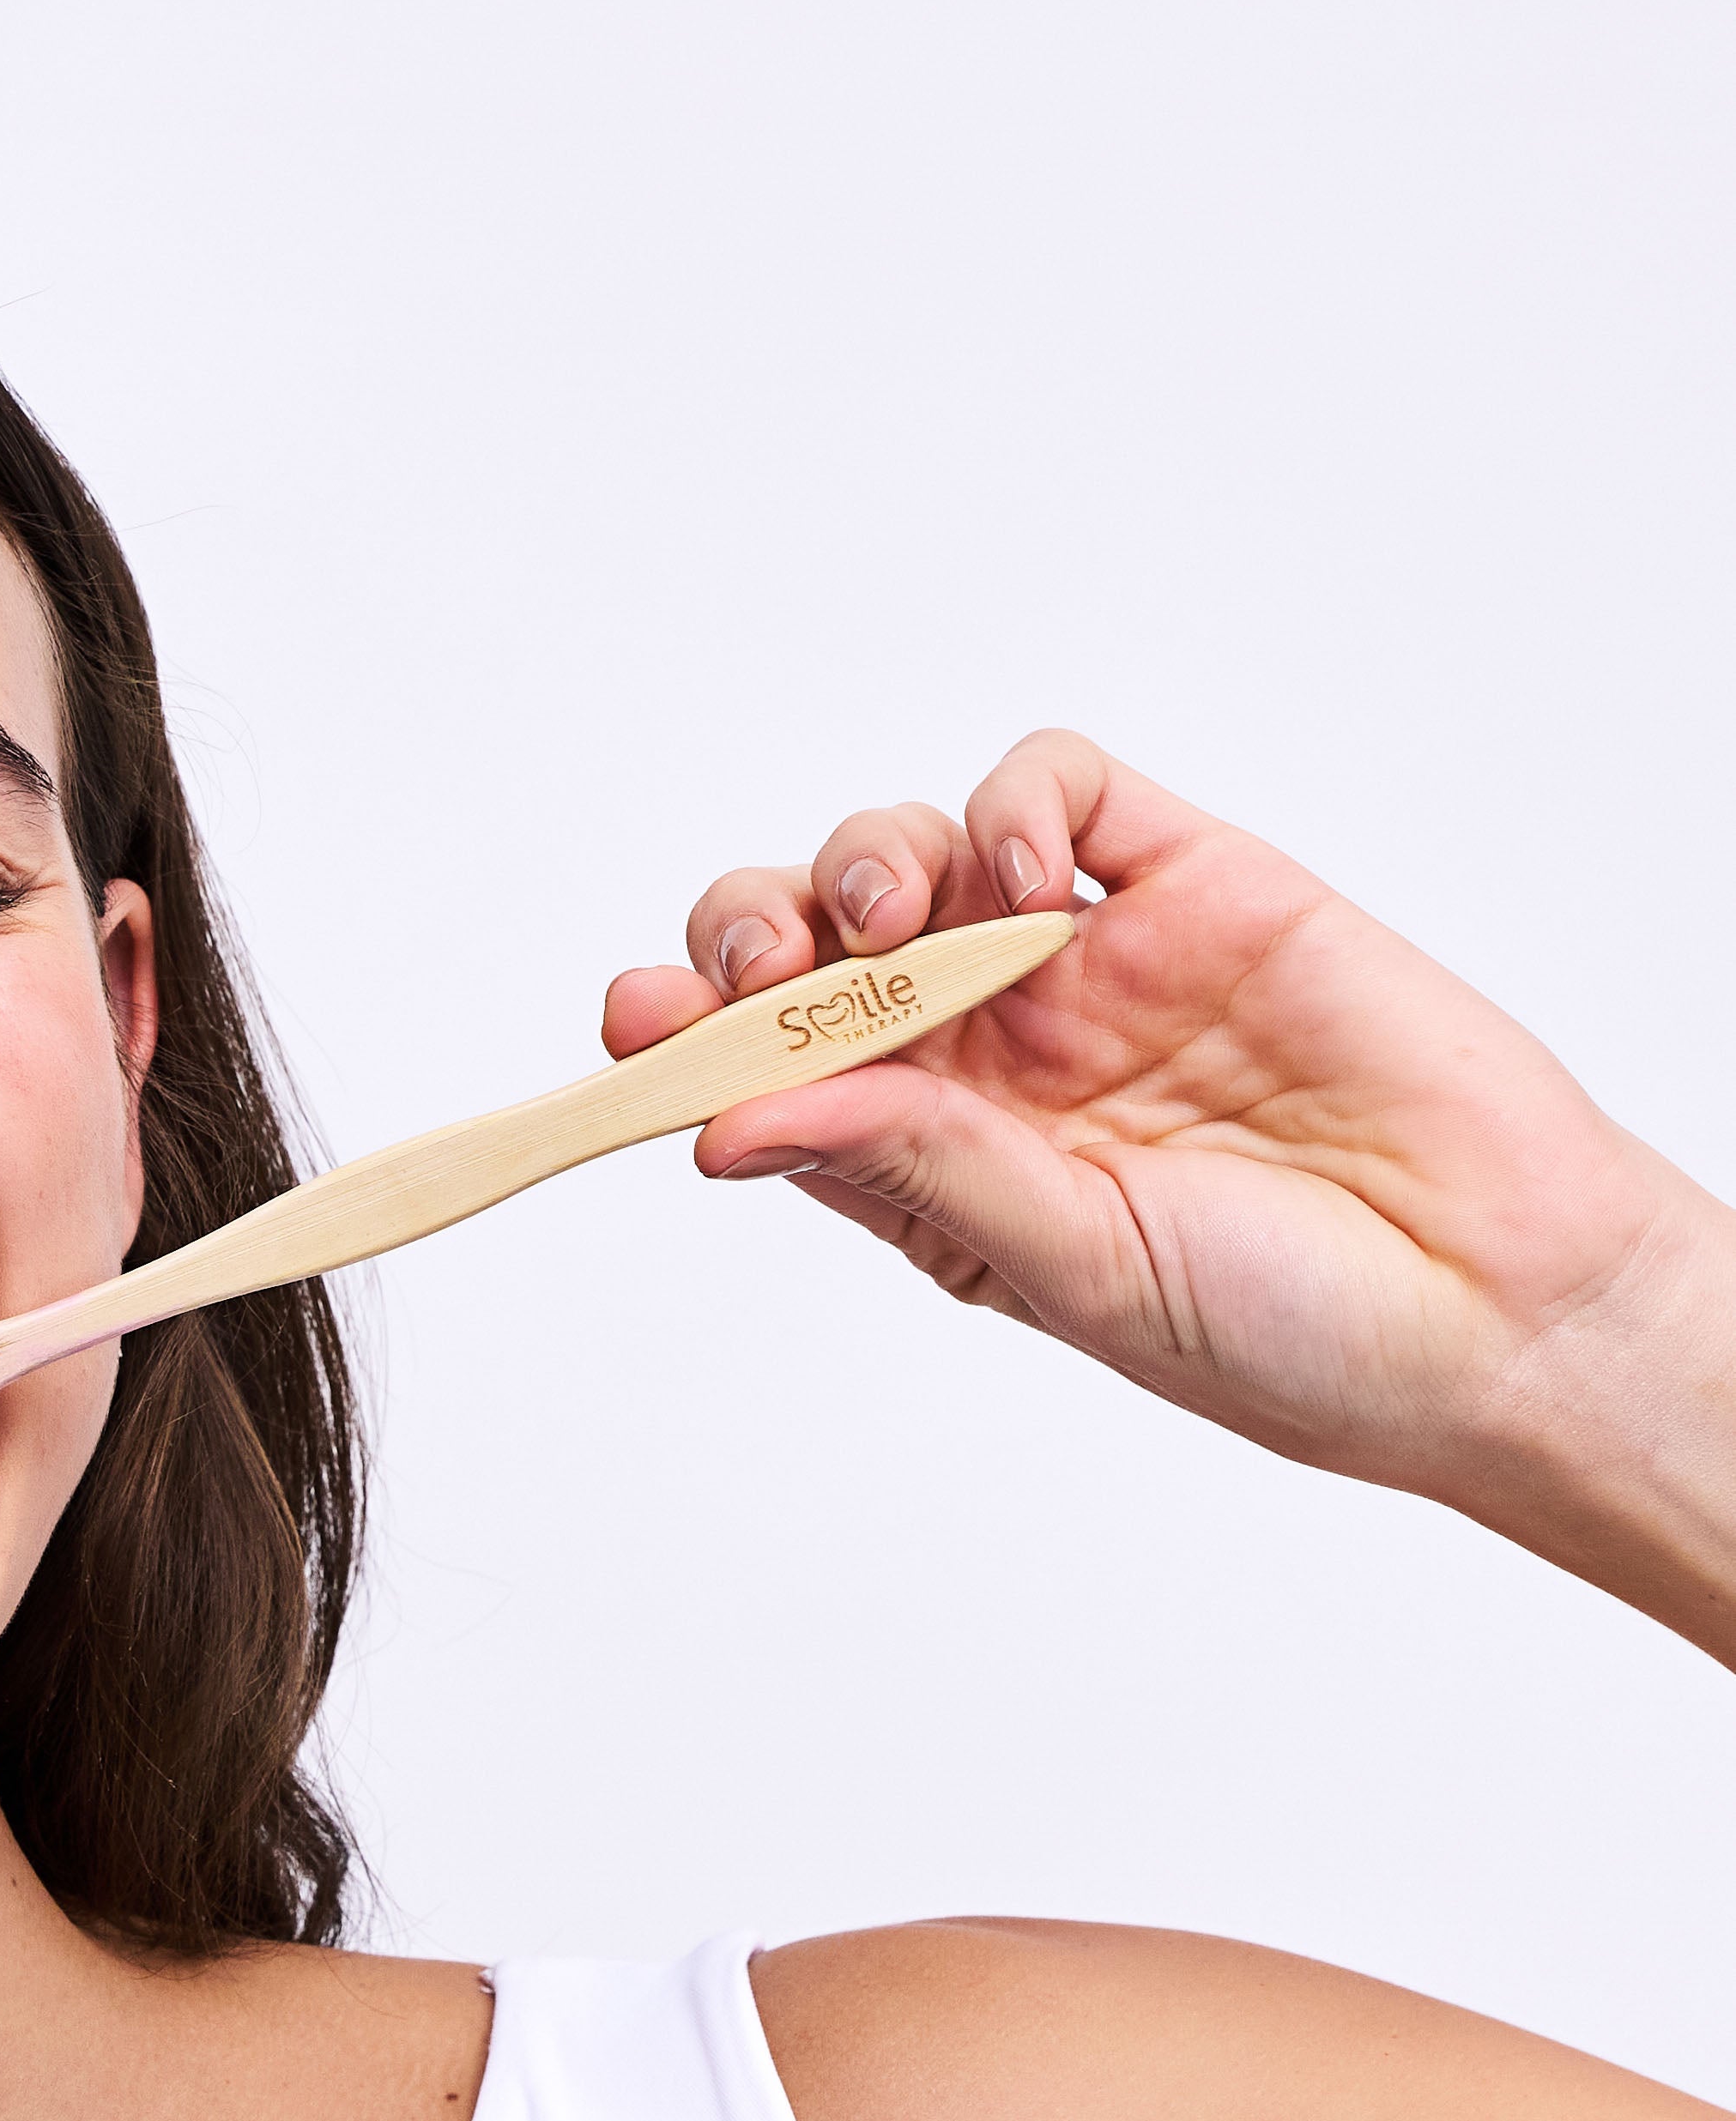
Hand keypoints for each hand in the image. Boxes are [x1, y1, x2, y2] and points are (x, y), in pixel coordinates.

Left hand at [603, 733, 1735, 1645]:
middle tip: (753, 970)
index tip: (628, 1026)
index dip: (682, 1036)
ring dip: (859, 862)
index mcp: (928, 1156)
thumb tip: (723, 1122)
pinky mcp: (1192, 883)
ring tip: (887, 919)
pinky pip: (1059, 790)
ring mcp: (1081, 963)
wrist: (1492, 1308)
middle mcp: (984, 1053)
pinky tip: (1023, 880)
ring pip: (908, 852)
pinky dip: (1013, 805)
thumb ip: (911, 1168)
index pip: (761, 1072)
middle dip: (747, 935)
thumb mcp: (1064, 1265)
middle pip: (805, 949)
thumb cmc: (1284, 1330)